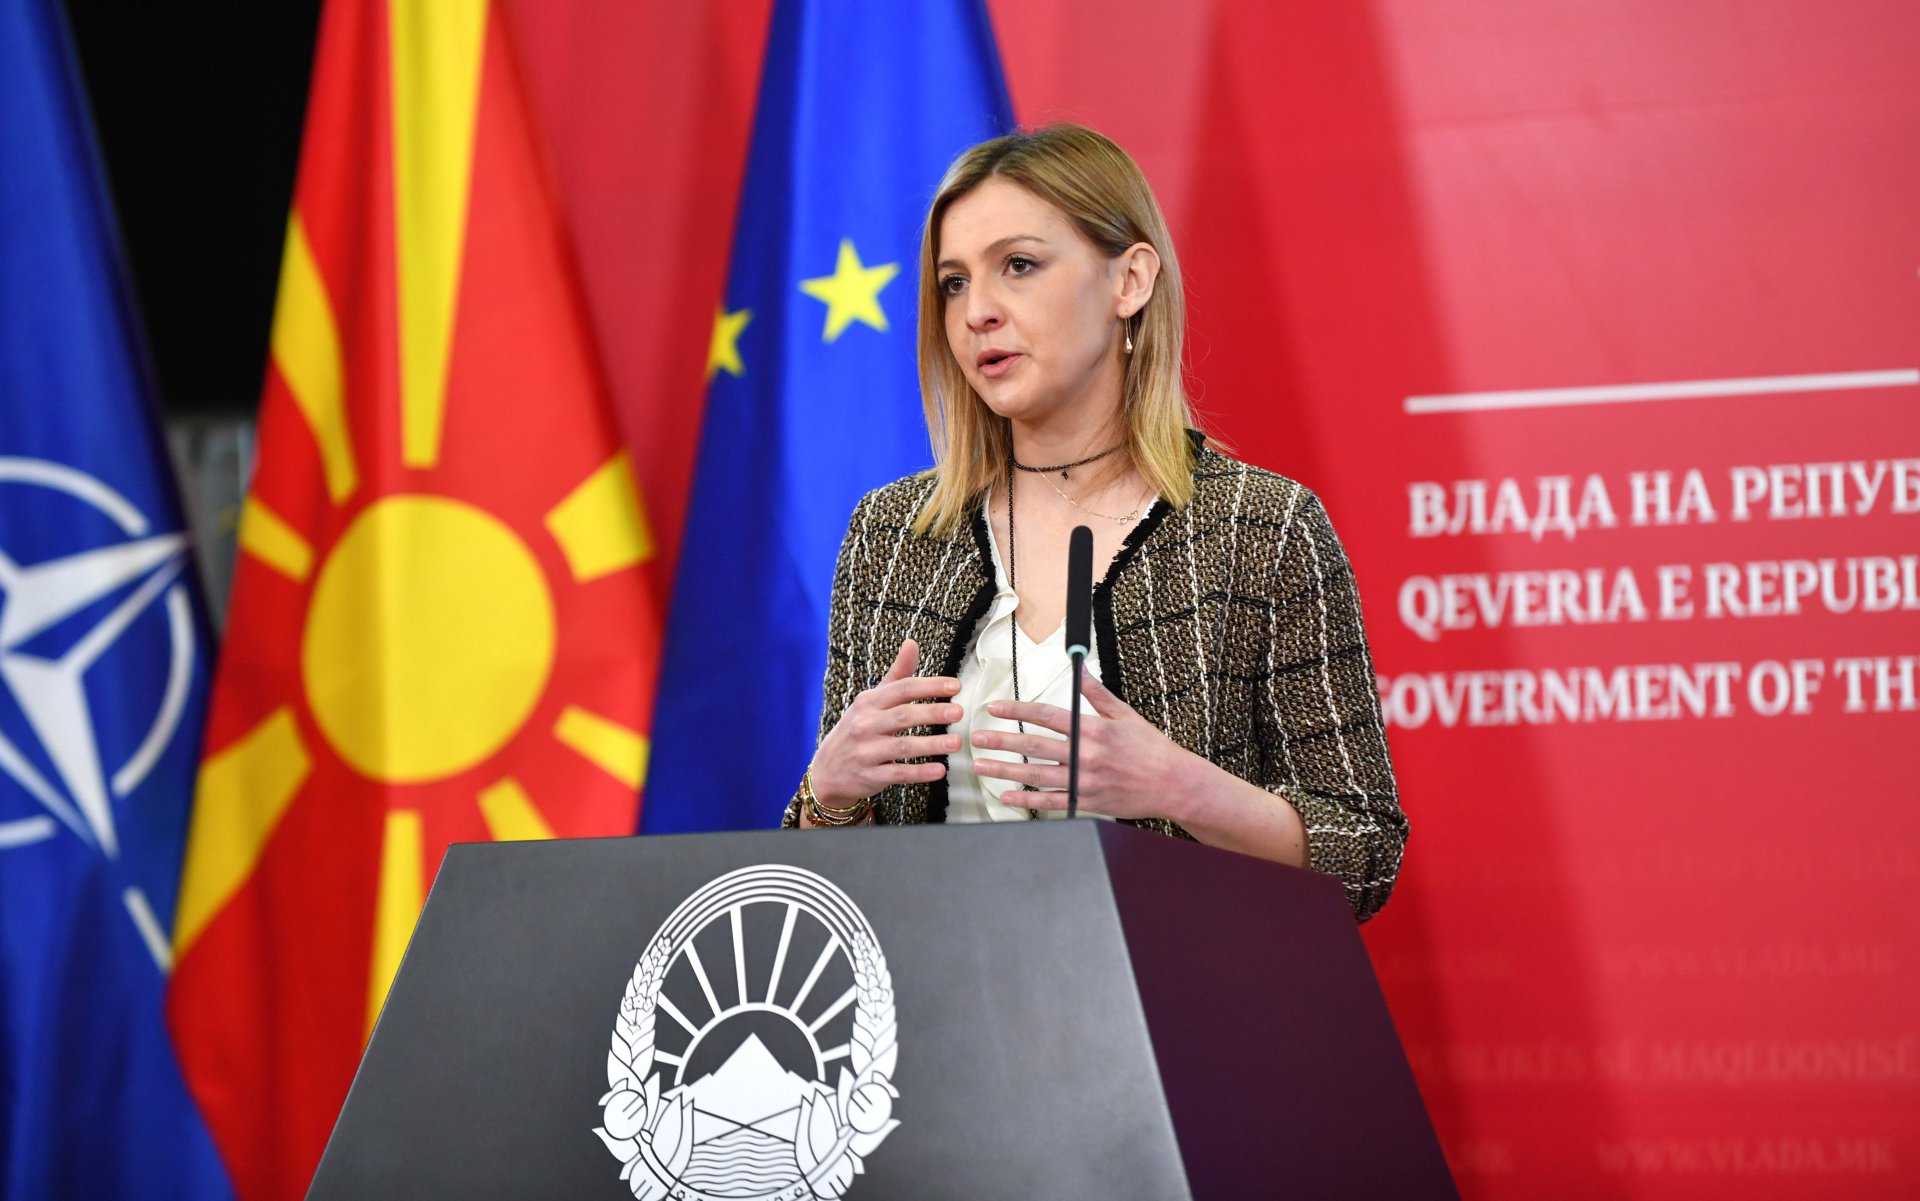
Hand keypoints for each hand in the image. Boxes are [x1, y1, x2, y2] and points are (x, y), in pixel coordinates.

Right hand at [808, 639, 960, 809]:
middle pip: (903, 715)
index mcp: (869, 702)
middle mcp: (866, 724)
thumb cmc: (857, 730)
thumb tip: (912, 643)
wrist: (827, 771)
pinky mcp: (870, 776)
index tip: (955, 686)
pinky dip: (919, 772)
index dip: (930, 686)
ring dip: (931, 744)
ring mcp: (866, 752)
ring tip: (956, 742)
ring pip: (903, 746)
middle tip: (959, 712)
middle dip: (932, 713)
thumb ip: (896, 675)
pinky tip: (940, 770)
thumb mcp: (871, 701)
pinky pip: (898, 774)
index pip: (902, 689)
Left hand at [970, 671, 1185, 819]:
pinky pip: (1050, 802)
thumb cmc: (1151, 748)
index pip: (1046, 715)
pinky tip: (1006, 797)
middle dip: (1001, 740)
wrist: (1173, 784)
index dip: (1017, 710)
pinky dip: (1026, 801)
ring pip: (1035, 775)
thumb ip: (1096, 694)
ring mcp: (1084, 781)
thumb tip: (1078, 670)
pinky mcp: (1086, 802)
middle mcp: (1085, 755)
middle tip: (977, 737)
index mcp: (1092, 729)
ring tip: (981, 766)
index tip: (995, 708)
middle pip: (1034, 745)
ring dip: (1005, 770)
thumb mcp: (1125, 714)